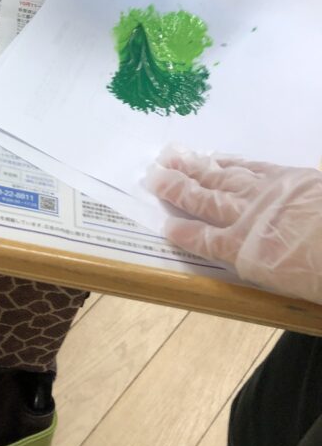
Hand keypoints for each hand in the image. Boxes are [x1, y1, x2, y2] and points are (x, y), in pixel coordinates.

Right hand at [147, 145, 321, 303]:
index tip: (165, 224)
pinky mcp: (286, 176)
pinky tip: (218, 158)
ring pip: (222, 178)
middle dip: (177, 188)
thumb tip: (260, 264)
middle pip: (205, 201)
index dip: (183, 232)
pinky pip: (251, 167)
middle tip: (152, 174)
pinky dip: (230, 162)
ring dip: (195, 167)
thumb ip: (270, 271)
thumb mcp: (294, 289)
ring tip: (173, 156)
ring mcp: (266, 192)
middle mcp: (248, 218)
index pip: (204, 241)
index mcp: (247, 253)